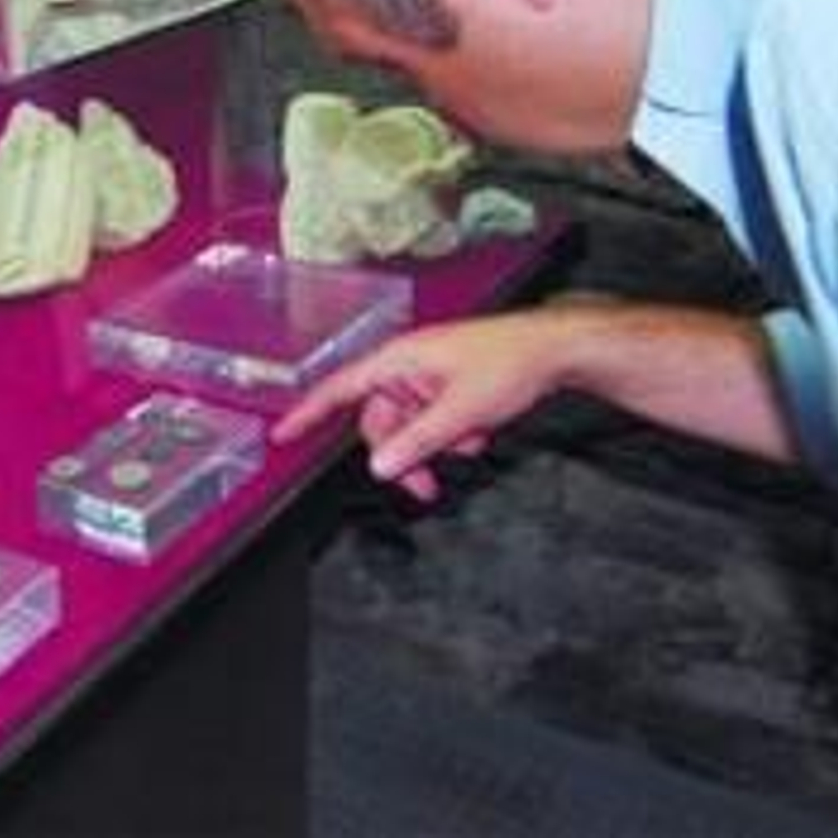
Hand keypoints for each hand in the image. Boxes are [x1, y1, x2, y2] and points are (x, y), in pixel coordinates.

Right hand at [273, 311, 572, 500]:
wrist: (554, 349)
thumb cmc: (509, 361)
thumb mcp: (459, 412)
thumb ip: (416, 442)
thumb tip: (380, 466)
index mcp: (397, 360)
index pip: (339, 390)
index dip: (308, 414)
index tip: (283, 435)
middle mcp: (406, 366)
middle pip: (380, 422)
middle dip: (402, 455)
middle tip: (425, 487)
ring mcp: (427, 375)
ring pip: (409, 426)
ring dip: (433, 445)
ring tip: (468, 443)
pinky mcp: (446, 384)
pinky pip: (431, 419)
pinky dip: (450, 433)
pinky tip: (477, 431)